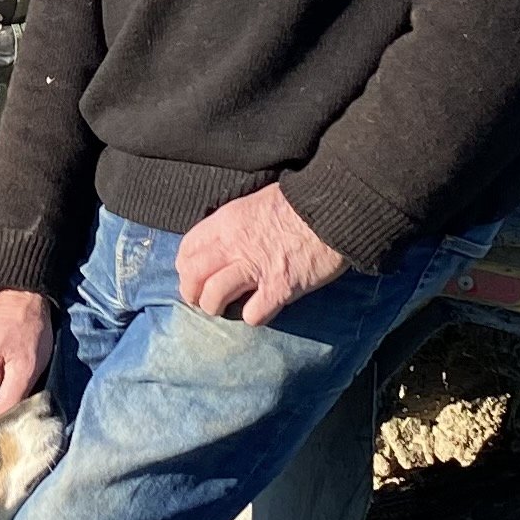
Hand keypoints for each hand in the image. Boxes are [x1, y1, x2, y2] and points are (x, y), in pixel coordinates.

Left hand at [175, 184, 346, 326]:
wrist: (333, 207)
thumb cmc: (299, 202)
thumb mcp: (255, 202)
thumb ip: (235, 223)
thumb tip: (225, 240)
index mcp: (227, 221)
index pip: (188, 249)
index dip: (186, 267)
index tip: (194, 275)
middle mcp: (234, 245)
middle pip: (193, 276)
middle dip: (192, 293)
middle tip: (203, 299)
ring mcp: (255, 268)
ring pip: (213, 297)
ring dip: (215, 307)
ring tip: (226, 308)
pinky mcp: (279, 288)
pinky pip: (253, 314)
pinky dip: (253, 317)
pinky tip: (260, 310)